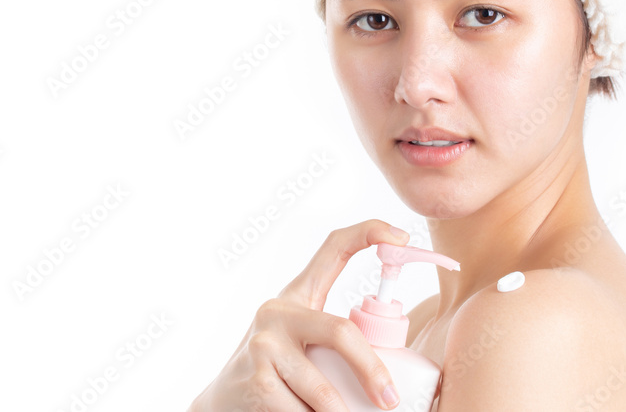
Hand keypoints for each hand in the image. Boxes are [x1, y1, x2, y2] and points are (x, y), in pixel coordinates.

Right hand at [188, 219, 410, 410]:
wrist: (223, 403)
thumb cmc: (277, 371)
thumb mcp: (302, 340)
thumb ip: (335, 335)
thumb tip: (395, 345)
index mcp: (297, 294)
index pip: (334, 248)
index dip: (369, 232)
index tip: (402, 237)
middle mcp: (278, 311)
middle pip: (341, 332)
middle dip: (372, 370)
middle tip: (389, 400)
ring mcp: (264, 344)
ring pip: (325, 389)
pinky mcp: (258, 381)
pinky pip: (305, 410)